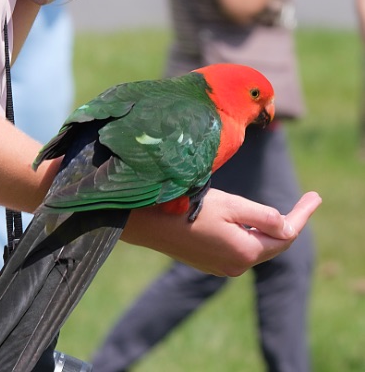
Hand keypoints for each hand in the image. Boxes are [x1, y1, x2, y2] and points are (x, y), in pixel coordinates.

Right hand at [123, 188, 320, 276]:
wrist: (149, 223)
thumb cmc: (189, 208)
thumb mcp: (230, 205)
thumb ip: (262, 216)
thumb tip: (286, 225)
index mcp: (246, 251)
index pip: (285, 235)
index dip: (302, 215)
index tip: (315, 197)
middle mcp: (237, 266)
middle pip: (272, 244)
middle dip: (289, 223)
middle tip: (305, 202)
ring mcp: (221, 267)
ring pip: (255, 247)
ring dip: (267, 230)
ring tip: (277, 211)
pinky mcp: (208, 263)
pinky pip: (239, 249)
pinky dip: (250, 235)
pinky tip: (247, 222)